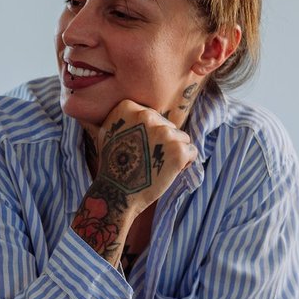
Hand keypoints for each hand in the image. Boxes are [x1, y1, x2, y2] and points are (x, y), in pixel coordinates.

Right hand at [74, 100, 197, 261]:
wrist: (116, 193)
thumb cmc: (112, 166)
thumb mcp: (106, 132)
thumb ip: (120, 117)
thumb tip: (106, 106)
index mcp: (129, 108)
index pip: (153, 116)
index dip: (148, 134)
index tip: (135, 147)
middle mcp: (147, 116)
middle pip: (168, 126)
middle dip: (162, 143)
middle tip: (144, 160)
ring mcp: (164, 132)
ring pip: (182, 138)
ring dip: (173, 153)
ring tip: (154, 167)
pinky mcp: (178, 151)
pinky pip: (191, 152)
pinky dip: (184, 164)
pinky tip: (166, 172)